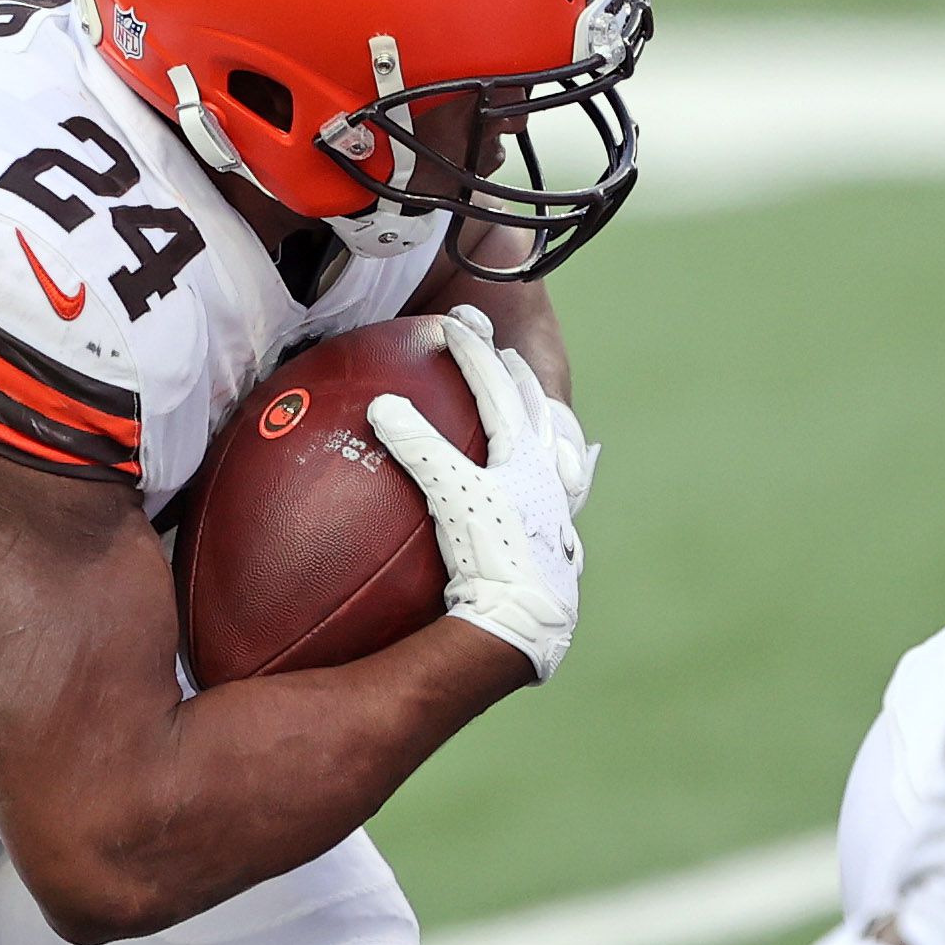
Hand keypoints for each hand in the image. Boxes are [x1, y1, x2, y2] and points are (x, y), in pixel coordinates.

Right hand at [370, 318, 585, 681]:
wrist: (529, 622)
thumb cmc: (494, 557)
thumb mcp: (453, 494)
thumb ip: (421, 447)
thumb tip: (383, 406)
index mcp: (526, 456)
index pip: (497, 390)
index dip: (473, 354)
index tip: (453, 322)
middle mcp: (549, 476)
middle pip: (536, 410)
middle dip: (516, 375)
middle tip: (502, 351)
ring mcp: (556, 510)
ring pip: (557, 448)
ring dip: (542, 420)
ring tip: (533, 408)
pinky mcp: (556, 543)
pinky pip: (562, 495)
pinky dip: (559, 478)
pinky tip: (555, 488)